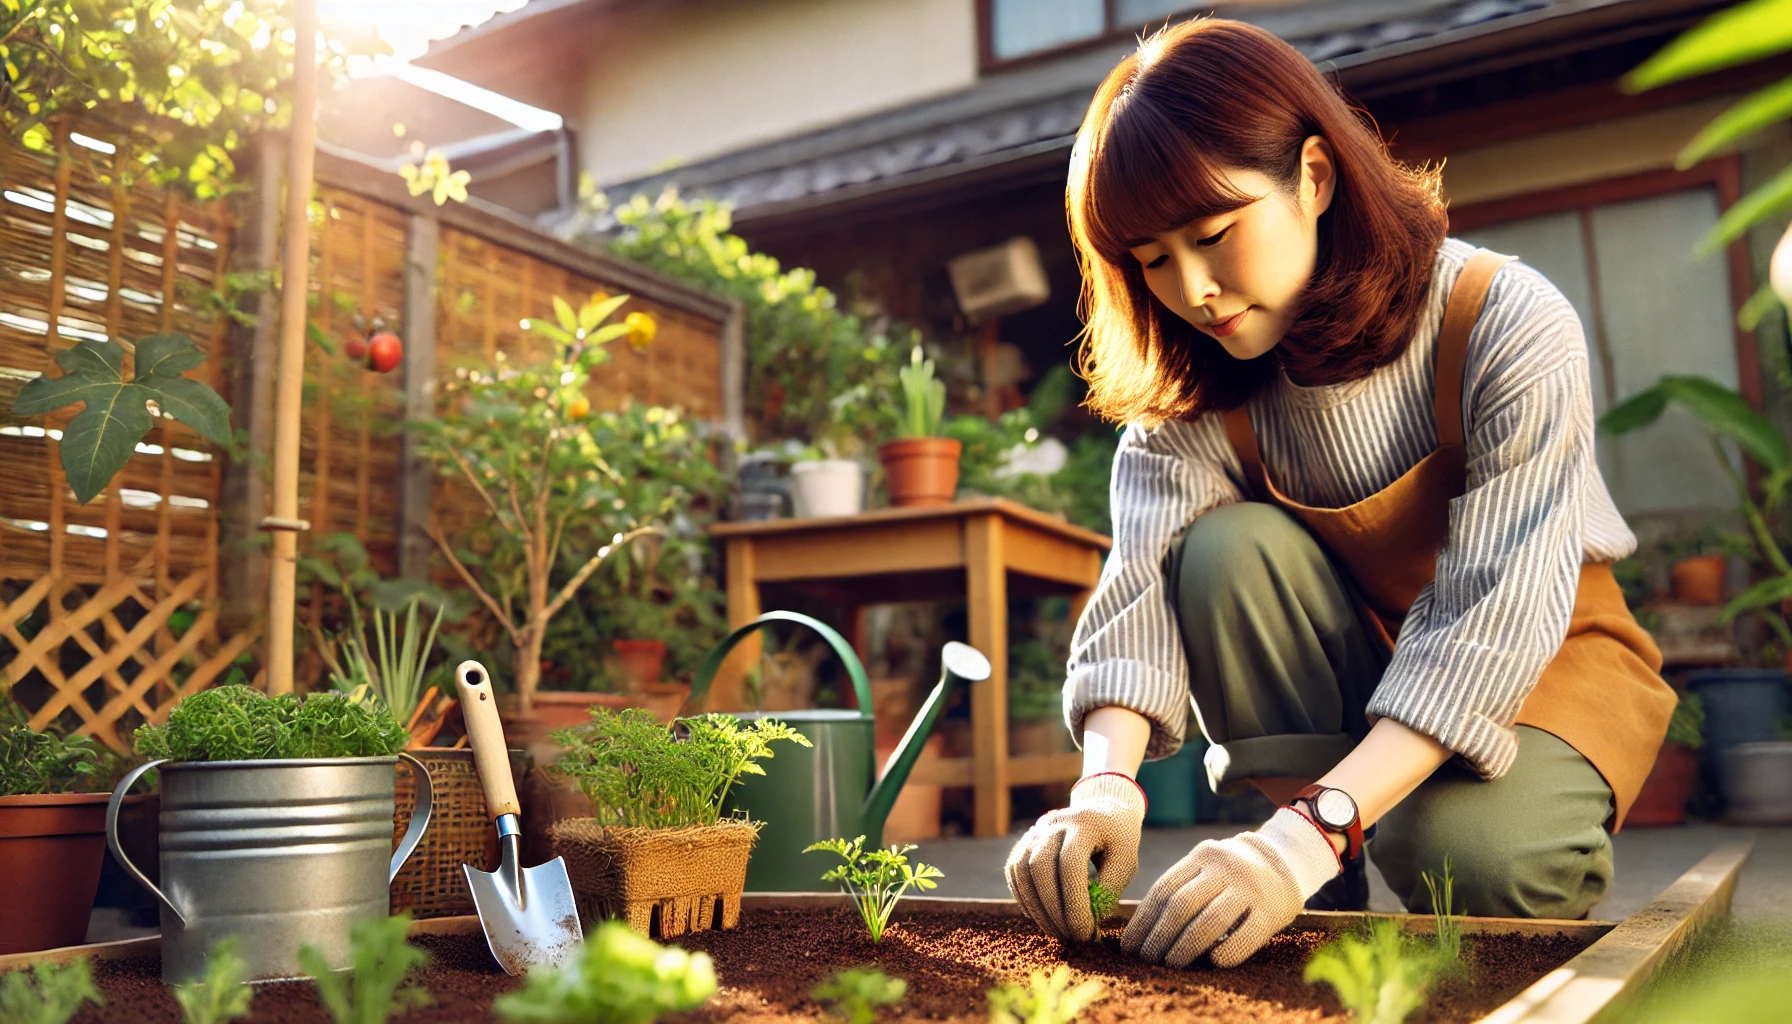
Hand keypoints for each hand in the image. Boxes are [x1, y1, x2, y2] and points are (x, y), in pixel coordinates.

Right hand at [1004, 774, 1145, 941]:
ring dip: (1036, 907)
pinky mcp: (1024, 842)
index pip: (1070, 863)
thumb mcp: (1125, 861)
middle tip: (1070, 937)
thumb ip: (1108, 889)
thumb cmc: (1118, 841)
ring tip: (1057, 933)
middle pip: (1040, 866)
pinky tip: (1041, 918)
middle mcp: (1054, 823)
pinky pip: (1014, 872)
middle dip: (1052, 908)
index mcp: (1084, 822)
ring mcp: (1035, 831)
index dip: (1074, 902)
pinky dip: (1024, 898)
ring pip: (1022, 870)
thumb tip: (1088, 921)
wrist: (1103, 812)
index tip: (1086, 932)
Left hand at [1121, 808, 1339, 967]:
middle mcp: (1224, 867)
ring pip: (1210, 920)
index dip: (1144, 921)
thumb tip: (1141, 932)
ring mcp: (1249, 887)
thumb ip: (1180, 889)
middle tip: (1149, 959)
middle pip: (1182, 904)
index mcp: (1201, 856)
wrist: (1283, 864)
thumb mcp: (1205, 870)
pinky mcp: (1271, 910)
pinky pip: (1246, 935)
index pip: (1163, 889)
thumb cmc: (1229, 877)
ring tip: (1172, 964)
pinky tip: (1213, 962)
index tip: (1130, 946)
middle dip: (1160, 936)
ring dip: (1186, 947)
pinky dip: (1227, 951)